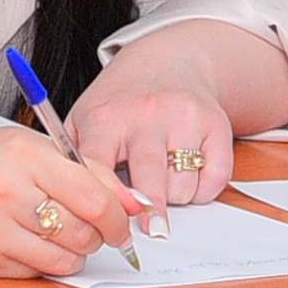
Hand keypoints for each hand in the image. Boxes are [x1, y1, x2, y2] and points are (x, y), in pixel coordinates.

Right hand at [0, 122, 135, 279]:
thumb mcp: (26, 146)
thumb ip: (85, 171)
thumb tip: (136, 203)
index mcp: (23, 154)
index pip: (95, 200)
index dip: (120, 219)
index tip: (124, 224)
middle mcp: (5, 192)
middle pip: (83, 233)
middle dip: (96, 236)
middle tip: (87, 227)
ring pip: (63, 260)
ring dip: (71, 252)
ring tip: (54, 233)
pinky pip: (34, 273)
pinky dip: (40, 262)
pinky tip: (22, 241)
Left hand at [60, 34, 237, 216]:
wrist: (171, 60)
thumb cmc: (123, 101)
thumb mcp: (84, 119)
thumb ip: (73, 160)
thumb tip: (71, 203)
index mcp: (105, 118)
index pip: (99, 173)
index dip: (103, 205)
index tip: (107, 225)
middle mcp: (147, 115)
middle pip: (149, 186)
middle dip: (147, 215)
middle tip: (147, 227)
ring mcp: (184, 118)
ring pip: (182, 190)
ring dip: (174, 197)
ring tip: (162, 178)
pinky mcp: (216, 125)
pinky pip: (214, 181)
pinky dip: (202, 189)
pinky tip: (188, 174)